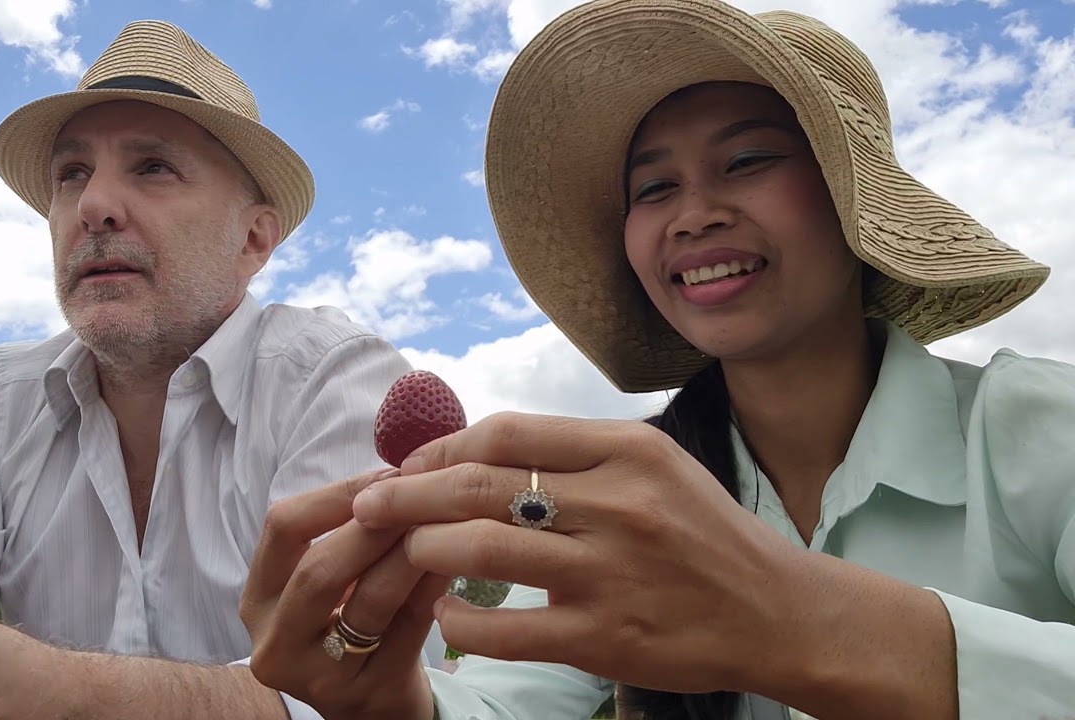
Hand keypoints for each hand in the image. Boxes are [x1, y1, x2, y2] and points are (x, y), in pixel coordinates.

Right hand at [240, 468, 450, 719]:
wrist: (374, 703)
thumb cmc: (350, 622)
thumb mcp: (331, 580)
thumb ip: (348, 529)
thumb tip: (402, 471)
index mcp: (258, 598)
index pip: (282, 527)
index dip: (336, 494)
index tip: (388, 474)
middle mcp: (275, 640)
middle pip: (319, 569)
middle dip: (375, 525)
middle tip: (421, 495)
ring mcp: (319, 677)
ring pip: (368, 601)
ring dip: (410, 552)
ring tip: (444, 521)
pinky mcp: (369, 694)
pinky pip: (409, 629)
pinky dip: (434, 588)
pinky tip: (455, 560)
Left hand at [351, 412, 803, 695]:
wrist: (780, 612)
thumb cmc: (706, 533)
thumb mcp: (654, 466)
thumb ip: (575, 453)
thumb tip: (478, 449)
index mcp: (628, 450)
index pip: (506, 433)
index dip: (441, 447)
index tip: (411, 465)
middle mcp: (619, 504)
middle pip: (479, 485)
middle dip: (406, 494)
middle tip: (368, 504)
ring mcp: (611, 574)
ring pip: (481, 550)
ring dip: (424, 551)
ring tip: (405, 554)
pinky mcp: (606, 639)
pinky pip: (505, 630)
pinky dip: (462, 625)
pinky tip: (449, 619)